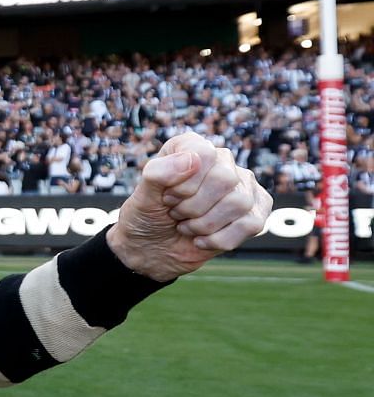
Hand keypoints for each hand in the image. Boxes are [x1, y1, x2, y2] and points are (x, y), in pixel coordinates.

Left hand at [108, 132, 271, 280]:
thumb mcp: (142, 194)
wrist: (153, 249)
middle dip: (193, 206)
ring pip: (239, 203)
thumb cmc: (148, 215)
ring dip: (205, 224)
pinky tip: (201, 240)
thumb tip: (193, 159)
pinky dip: (219, 240)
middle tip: (176, 213)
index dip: (184, 183)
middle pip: (225, 179)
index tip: (166, 198)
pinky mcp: (254, 213)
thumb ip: (159, 172)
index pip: (204, 154)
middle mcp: (223, 162)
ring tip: (187, 226)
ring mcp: (243, 187)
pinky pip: (251, 225)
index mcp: (192, 146)